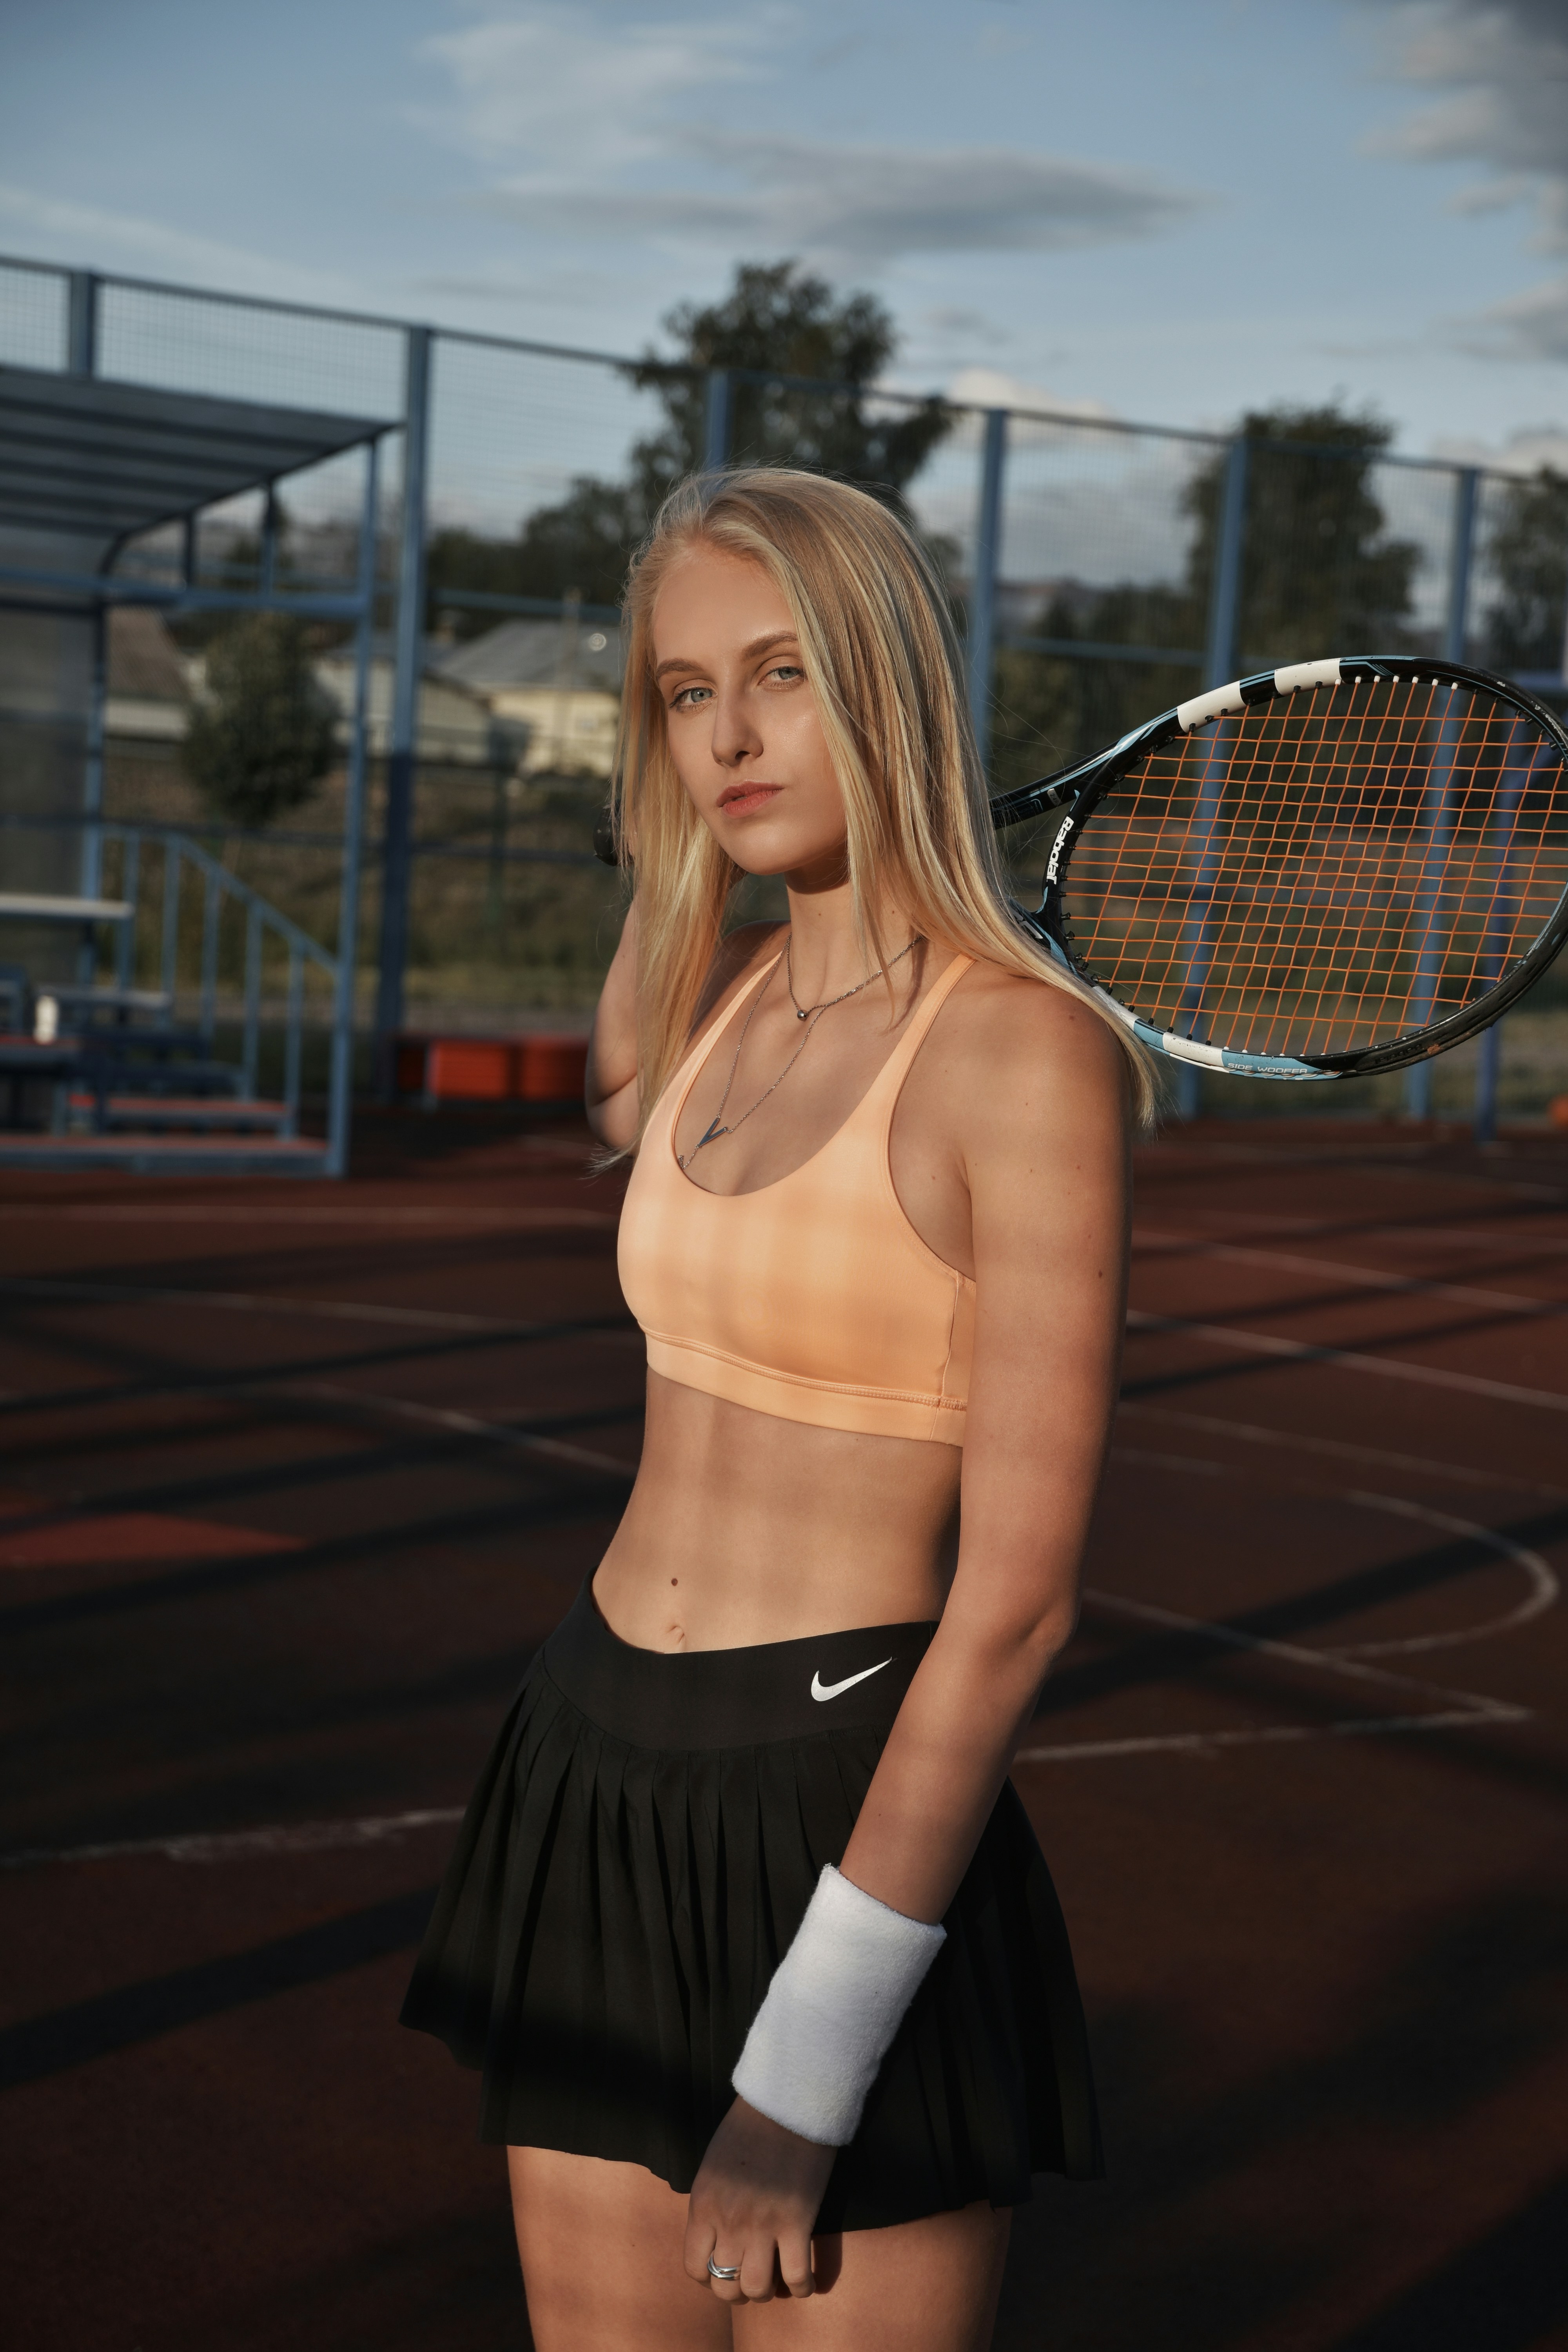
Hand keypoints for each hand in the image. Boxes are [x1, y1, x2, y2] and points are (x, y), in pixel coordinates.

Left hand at [683, 2096, 835, 2302]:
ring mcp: (762, 2225)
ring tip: (775, 2280)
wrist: (786, 2103)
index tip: (723, 2272)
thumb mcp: (713, 2168)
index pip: (694, 2267)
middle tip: (751, 2278)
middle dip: (737, 2290)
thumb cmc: (748, 2129)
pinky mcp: (796, 2223)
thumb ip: (711, 2205)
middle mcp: (728, 2221)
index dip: (709, 2279)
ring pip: (757, 2289)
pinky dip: (802, 2288)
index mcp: (703, 2205)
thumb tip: (716, 2240)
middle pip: (725, 2286)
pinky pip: (796, 2277)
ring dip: (766, 2292)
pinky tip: (804, 2283)